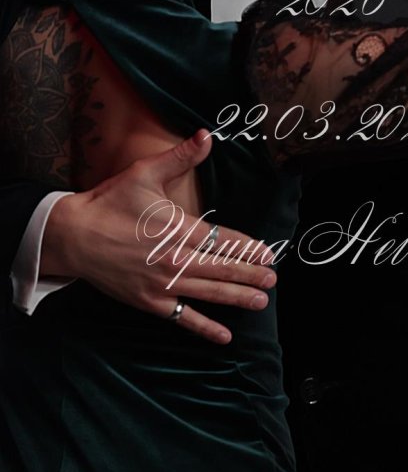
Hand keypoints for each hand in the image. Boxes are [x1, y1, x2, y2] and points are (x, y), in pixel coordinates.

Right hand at [41, 129, 276, 344]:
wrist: (72, 235)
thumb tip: (207, 136)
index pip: (222, 239)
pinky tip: (224, 336)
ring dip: (237, 297)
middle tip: (272, 279)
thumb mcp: (145, 172)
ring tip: (261, 301)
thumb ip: (180, 157)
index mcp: (177, 228)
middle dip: (250, 274)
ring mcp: (162, 283)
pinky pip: (182, 317)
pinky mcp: (149, 301)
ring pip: (208, 292)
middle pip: (221, 268)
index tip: (267, 253)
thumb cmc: (109, 202)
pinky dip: (204, 327)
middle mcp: (174, 258)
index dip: (247, 247)